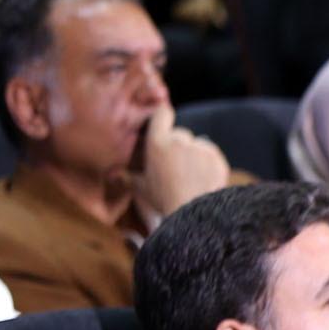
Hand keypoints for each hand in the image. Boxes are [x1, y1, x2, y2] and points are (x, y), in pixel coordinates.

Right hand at [131, 106, 229, 220]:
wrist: (194, 216)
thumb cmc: (164, 201)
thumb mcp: (141, 188)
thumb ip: (128, 176)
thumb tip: (112, 174)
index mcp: (157, 142)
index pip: (162, 113)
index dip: (164, 116)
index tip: (164, 121)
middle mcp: (179, 139)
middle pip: (180, 134)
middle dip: (179, 146)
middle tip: (177, 167)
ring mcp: (200, 147)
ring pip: (197, 144)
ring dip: (195, 154)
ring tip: (192, 177)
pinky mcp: (217, 157)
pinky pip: (212, 154)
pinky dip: (209, 163)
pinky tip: (203, 179)